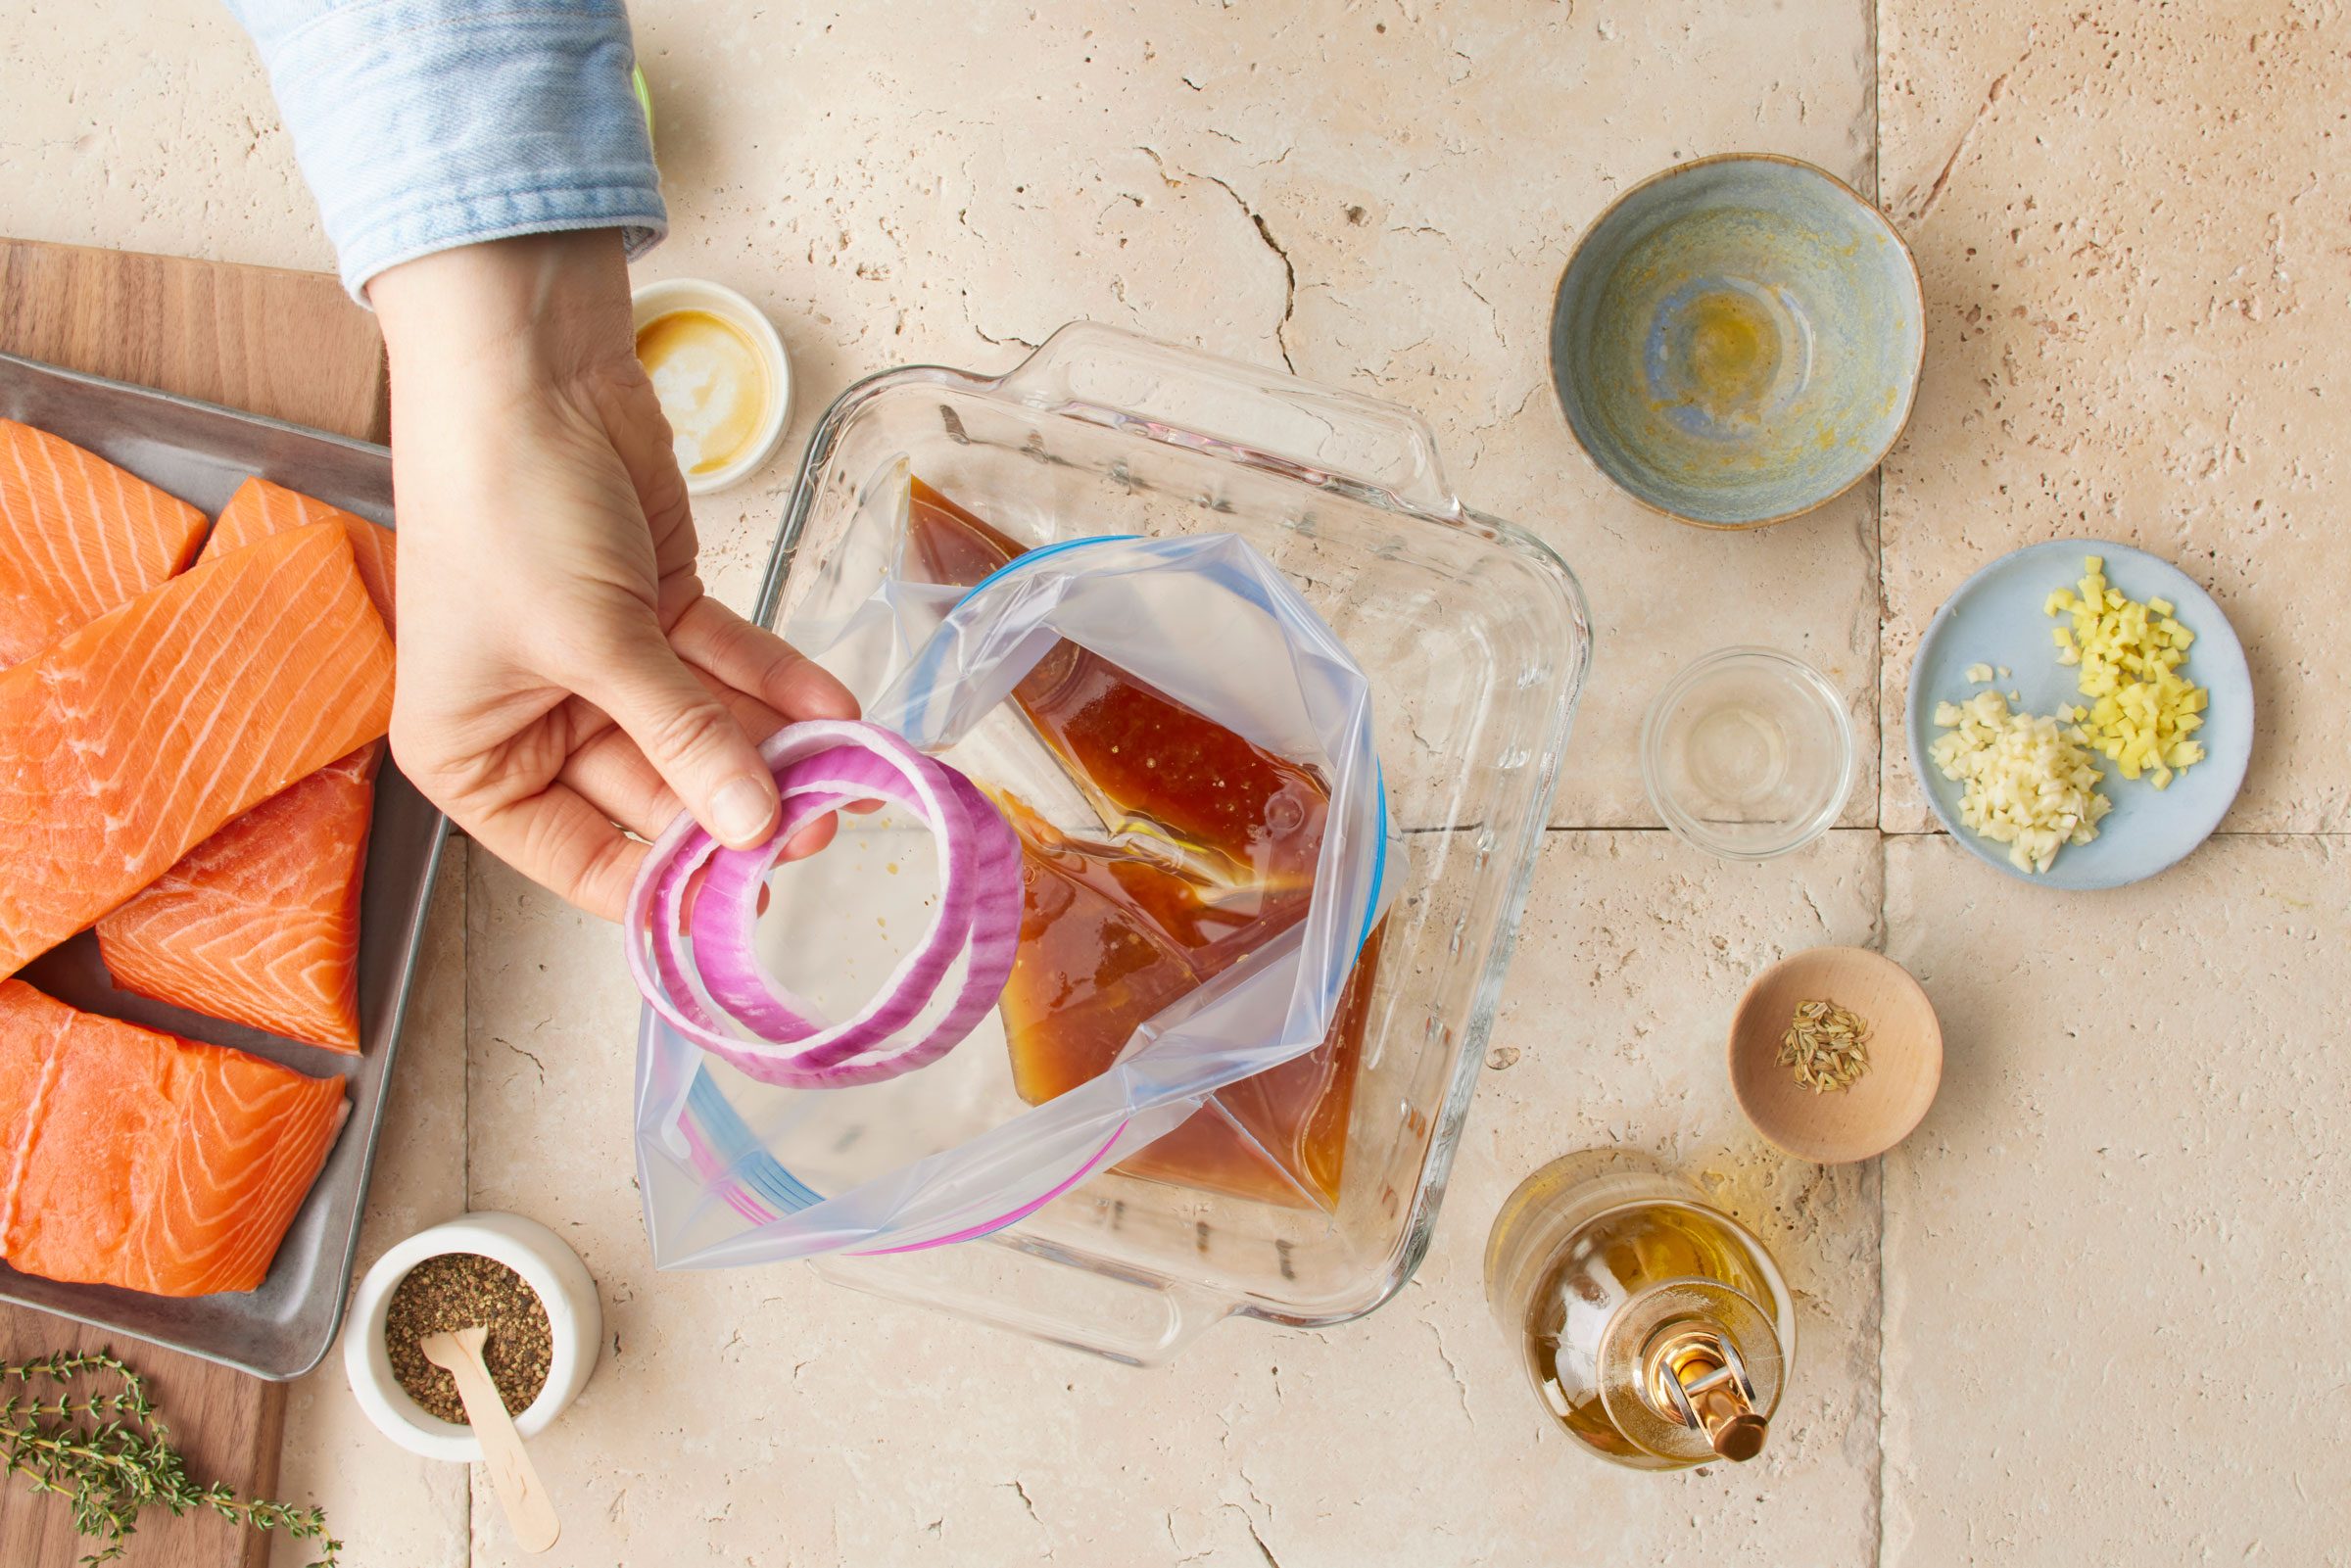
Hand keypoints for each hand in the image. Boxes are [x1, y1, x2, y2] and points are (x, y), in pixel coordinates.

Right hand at [372, 231, 855, 919]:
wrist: (525, 367)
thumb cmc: (505, 507)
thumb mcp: (593, 642)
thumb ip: (685, 738)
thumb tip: (755, 828)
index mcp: (472, 759)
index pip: (583, 861)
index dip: (669, 883)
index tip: (753, 898)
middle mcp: (533, 723)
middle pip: (658, 797)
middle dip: (741, 806)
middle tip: (828, 822)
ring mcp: (600, 667)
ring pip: (704, 731)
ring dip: (776, 747)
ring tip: (852, 769)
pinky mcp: (655, 610)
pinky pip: (726, 667)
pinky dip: (779, 682)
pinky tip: (838, 709)